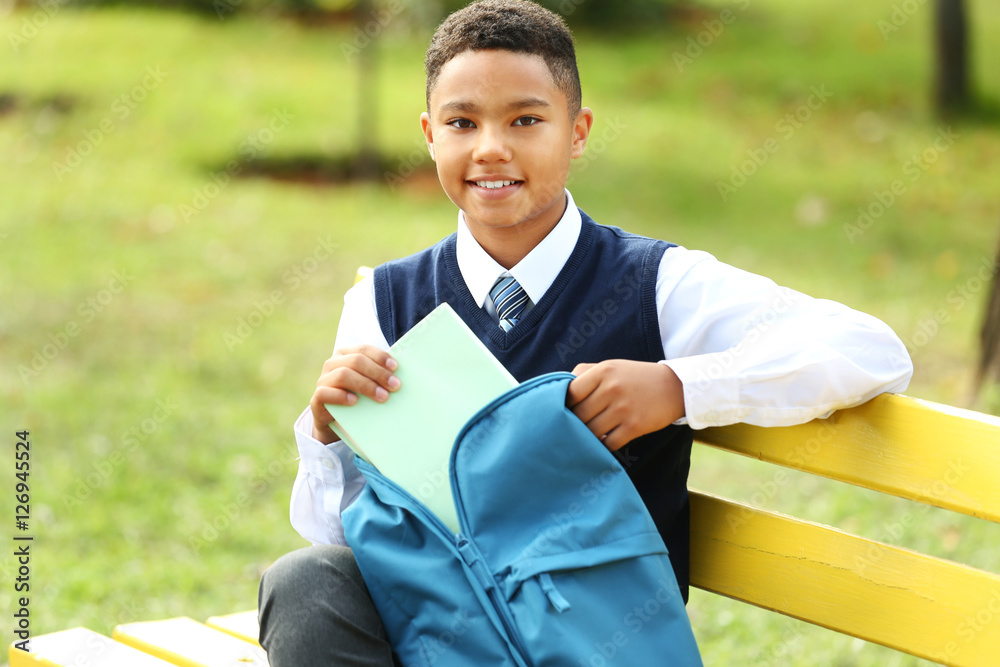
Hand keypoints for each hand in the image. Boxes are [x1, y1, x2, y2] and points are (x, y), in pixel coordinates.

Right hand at [309, 345, 400, 443]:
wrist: (336, 420)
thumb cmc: (357, 396)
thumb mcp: (368, 383)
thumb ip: (379, 375)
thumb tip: (401, 375)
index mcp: (345, 354)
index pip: (363, 349)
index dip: (380, 356)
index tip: (396, 368)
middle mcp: (332, 363)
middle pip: (356, 361)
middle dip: (378, 373)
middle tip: (395, 386)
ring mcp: (323, 380)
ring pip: (343, 374)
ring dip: (366, 385)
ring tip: (382, 397)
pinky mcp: (317, 398)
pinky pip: (326, 393)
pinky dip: (342, 396)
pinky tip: (355, 401)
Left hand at [566, 359, 684, 451]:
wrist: (673, 387)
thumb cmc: (634, 378)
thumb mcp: (610, 367)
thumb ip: (584, 374)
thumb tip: (559, 389)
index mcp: (603, 371)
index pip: (570, 392)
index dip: (564, 404)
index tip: (566, 410)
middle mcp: (612, 388)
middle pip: (579, 414)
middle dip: (574, 423)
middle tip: (574, 427)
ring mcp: (624, 408)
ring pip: (591, 431)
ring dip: (588, 436)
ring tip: (588, 435)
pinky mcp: (635, 426)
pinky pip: (609, 443)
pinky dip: (604, 445)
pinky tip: (605, 440)